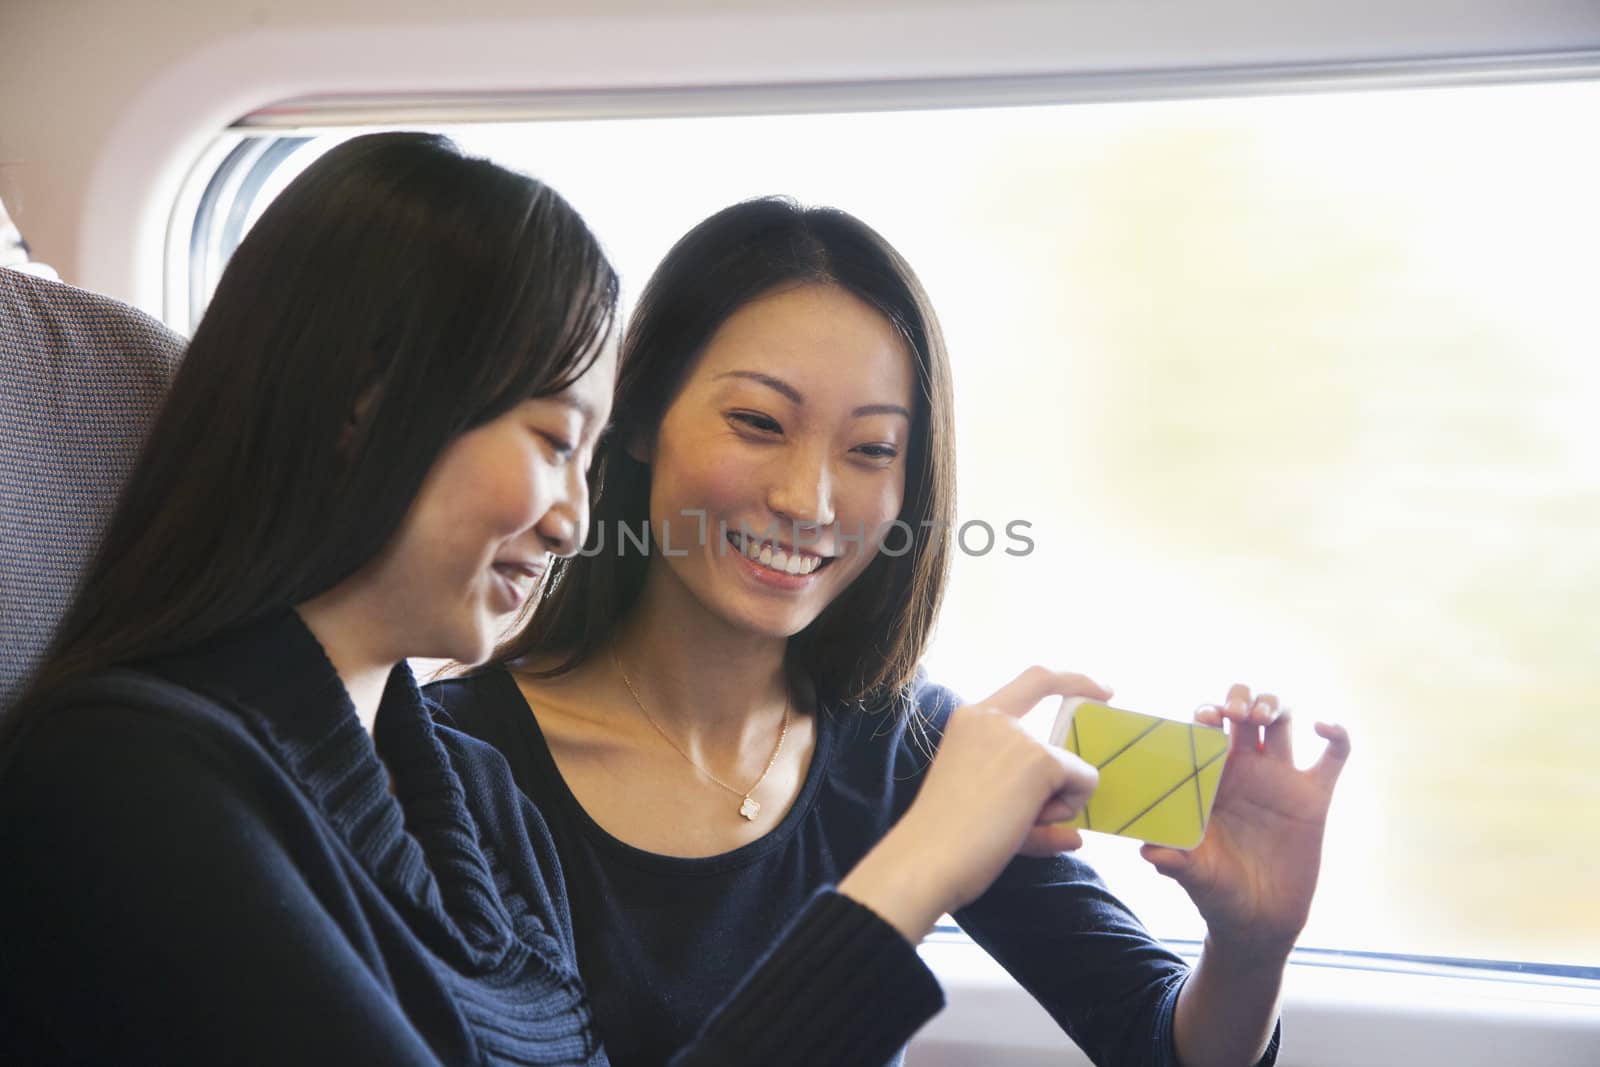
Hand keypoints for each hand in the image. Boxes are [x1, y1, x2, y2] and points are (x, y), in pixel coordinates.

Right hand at [839, 667, 1105, 940]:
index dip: (1074, 681)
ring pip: (1073, 766)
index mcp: (971, 719)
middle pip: (1065, 723)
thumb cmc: (946, 840)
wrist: (926, 859)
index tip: (1103, 693)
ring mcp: (1018, 735)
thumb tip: (1076, 836)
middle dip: (1070, 767)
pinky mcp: (1040, 759)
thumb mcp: (984, 804)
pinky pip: (1083, 783)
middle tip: (1062, 803)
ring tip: (1017, 829)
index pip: (1034, 679)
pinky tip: (1029, 827)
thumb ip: (1027, 806)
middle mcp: (994, 716)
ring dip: (1058, 804)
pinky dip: (1068, 810)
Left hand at [1140, 683, 1350, 955]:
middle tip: (1236, 714)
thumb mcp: (1193, 874)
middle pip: (1244, 711)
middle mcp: (1244, 771)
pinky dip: (1336, 735)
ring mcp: (1280, 781)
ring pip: (1283, 719)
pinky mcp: (1315, 798)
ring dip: (1275, 704)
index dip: (1207, 712)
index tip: (1207, 718)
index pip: (1206, 727)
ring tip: (1263, 716)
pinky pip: (1334, 756)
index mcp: (1210, 778)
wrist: (1257, 921)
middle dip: (1240, 698)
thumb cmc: (1216, 892)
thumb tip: (1147, 849)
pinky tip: (1323, 728)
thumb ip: (1173, 860)